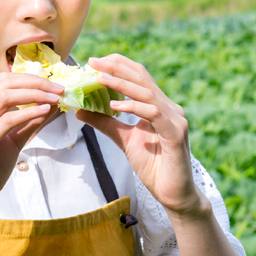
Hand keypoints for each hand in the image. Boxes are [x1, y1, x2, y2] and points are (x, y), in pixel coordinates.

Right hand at [0, 73, 63, 224]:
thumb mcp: (14, 142)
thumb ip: (30, 124)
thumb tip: (52, 106)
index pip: (4, 81)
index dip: (30, 78)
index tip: (54, 85)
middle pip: (5, 83)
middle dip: (36, 82)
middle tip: (60, 88)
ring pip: (4, 97)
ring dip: (35, 94)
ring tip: (56, 98)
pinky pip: (6, 121)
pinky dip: (28, 113)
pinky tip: (45, 112)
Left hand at [76, 54, 202, 216]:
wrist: (173, 194)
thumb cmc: (153, 166)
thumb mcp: (123, 140)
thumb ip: (105, 123)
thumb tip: (79, 111)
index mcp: (159, 105)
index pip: (139, 76)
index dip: (118, 66)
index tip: (94, 62)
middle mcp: (169, 108)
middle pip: (142, 78)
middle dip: (116, 68)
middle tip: (93, 62)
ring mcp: (175, 119)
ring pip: (147, 93)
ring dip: (121, 84)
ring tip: (99, 78)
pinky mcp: (175, 134)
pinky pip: (153, 114)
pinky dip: (133, 107)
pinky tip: (114, 106)